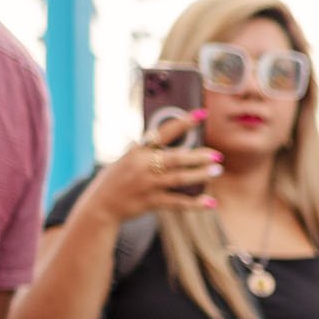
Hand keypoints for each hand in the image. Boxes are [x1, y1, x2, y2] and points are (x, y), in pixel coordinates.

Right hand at [81, 115, 221, 223]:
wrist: (101, 205)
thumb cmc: (117, 178)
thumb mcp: (127, 158)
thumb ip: (146, 150)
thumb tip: (169, 139)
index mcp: (137, 151)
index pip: (163, 132)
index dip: (183, 122)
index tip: (200, 114)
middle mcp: (143, 166)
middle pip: (176, 158)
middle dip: (198, 156)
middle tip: (217, 155)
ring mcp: (148, 185)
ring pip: (179, 179)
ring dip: (200, 175)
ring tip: (217, 171)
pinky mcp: (151, 202)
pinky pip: (177, 202)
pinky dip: (195, 203)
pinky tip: (210, 202)